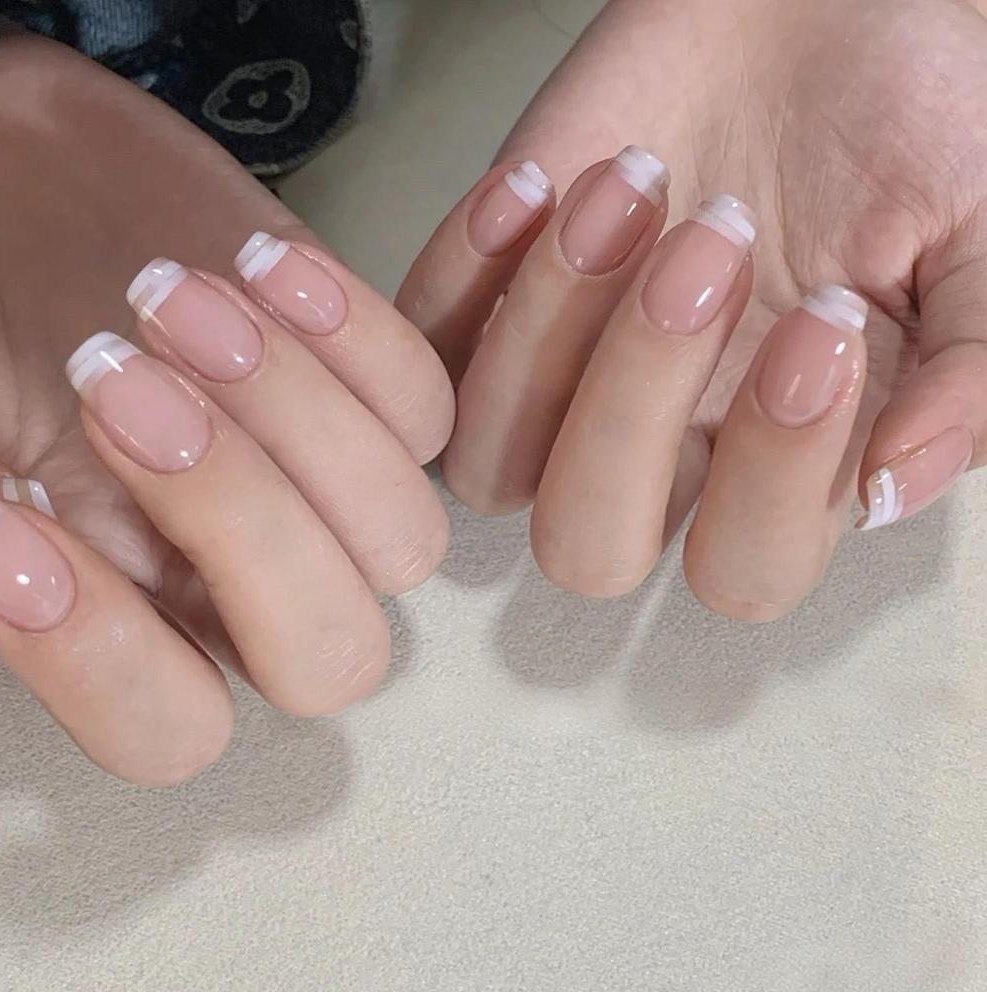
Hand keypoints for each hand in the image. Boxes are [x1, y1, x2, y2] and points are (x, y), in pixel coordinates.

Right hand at [0, 34, 452, 783]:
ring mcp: (320, 483)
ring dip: (295, 417)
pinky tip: (254, 261)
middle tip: (109, 381)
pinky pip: (426, 407)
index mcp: (125, 614)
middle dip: (237, 522)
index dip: (98, 656)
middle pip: (327, 658)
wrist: (12, 172)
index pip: (168, 732)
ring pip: (400, 535)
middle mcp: (238, 574)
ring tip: (164, 296)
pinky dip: (356, 338)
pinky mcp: (366, 383)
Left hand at [398, 0, 986, 618]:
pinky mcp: (489, 301)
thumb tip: (893, 486)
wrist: (816, 7)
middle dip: (632, 413)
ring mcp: (560, 384)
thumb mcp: (983, 240)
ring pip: (489, 466)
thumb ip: (968, 372)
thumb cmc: (908, 117)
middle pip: (587, 549)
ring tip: (632, 180)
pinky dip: (461, 271)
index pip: (743, 570)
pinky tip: (540, 182)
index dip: (772, 477)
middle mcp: (660, 449)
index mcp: (779, 463)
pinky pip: (427, 350)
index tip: (824, 310)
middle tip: (714, 246)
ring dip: (545, 333)